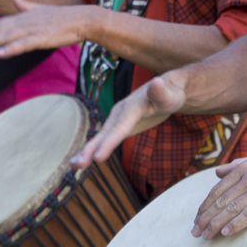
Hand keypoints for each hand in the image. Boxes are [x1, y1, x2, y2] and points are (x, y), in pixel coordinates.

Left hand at [0, 0, 97, 55]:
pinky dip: (12, 49)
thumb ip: (26, 5)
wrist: (83, 19)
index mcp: (24, 16)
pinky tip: (0, 54)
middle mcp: (25, 21)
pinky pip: (24, 44)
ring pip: (7, 36)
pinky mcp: (42, 38)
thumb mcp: (42, 8)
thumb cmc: (63, 17)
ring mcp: (33, 29)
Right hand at [71, 74, 185, 168]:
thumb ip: (162, 92)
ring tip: (74, 165)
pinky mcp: (119, 124)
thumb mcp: (171, 94)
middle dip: (91, 148)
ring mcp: (118, 117)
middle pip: (105, 132)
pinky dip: (94, 148)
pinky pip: (105, 137)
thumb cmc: (172, 94)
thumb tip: (157, 82)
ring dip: (87, 150)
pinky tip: (83, 159)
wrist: (168, 88)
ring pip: (101, 135)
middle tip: (77, 165)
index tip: (98, 158)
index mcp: (133, 106)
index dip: (110, 142)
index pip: (121, 127)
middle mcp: (121, 111)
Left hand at [191, 150, 246, 239]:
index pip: (218, 189)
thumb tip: (217, 172)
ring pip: (232, 208)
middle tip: (196, 232)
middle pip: (221, 200)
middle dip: (206, 218)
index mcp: (245, 166)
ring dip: (216, 224)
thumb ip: (238, 164)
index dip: (205, 206)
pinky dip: (236, 224)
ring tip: (206, 236)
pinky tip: (227, 233)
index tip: (197, 219)